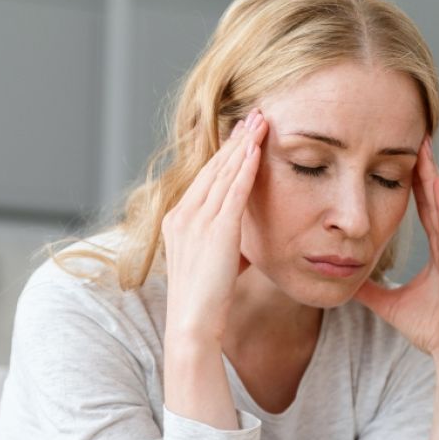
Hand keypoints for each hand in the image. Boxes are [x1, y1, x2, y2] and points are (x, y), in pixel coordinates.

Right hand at [161, 108, 267, 342]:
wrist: (192, 324)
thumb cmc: (205, 303)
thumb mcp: (211, 265)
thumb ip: (225, 248)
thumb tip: (245, 249)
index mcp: (177, 220)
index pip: (205, 178)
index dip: (224, 153)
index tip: (240, 133)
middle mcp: (183, 214)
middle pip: (213, 167)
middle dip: (235, 139)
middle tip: (254, 115)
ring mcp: (197, 221)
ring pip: (224, 173)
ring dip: (244, 144)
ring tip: (261, 121)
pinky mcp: (216, 230)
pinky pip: (233, 191)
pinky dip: (245, 167)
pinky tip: (257, 149)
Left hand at [352, 135, 438, 370]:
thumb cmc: (430, 328)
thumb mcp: (388, 303)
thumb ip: (369, 289)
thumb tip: (344, 280)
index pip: (424, 206)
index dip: (414, 180)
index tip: (404, 154)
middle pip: (435, 197)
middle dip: (425, 167)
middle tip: (417, 135)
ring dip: (433, 177)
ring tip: (424, 149)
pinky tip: (435, 183)